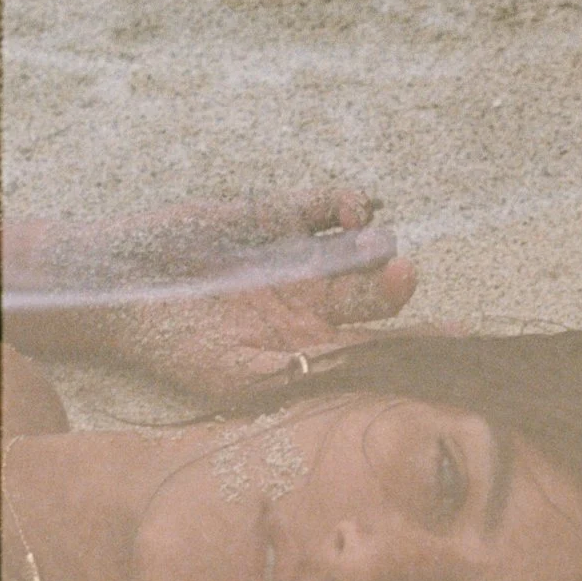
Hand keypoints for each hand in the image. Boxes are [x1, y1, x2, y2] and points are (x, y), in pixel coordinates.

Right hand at [5, 191, 417, 397]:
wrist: (120, 289)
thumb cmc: (173, 345)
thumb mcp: (235, 377)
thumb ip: (297, 375)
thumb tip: (359, 375)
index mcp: (313, 348)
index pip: (382, 348)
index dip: (422, 345)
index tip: (461, 343)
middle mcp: (317, 305)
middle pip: (379, 296)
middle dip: (396, 288)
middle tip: (400, 277)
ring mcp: (302, 258)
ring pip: (365, 248)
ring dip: (377, 245)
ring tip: (368, 243)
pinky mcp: (281, 215)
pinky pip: (333, 205)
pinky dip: (351, 204)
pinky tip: (352, 213)